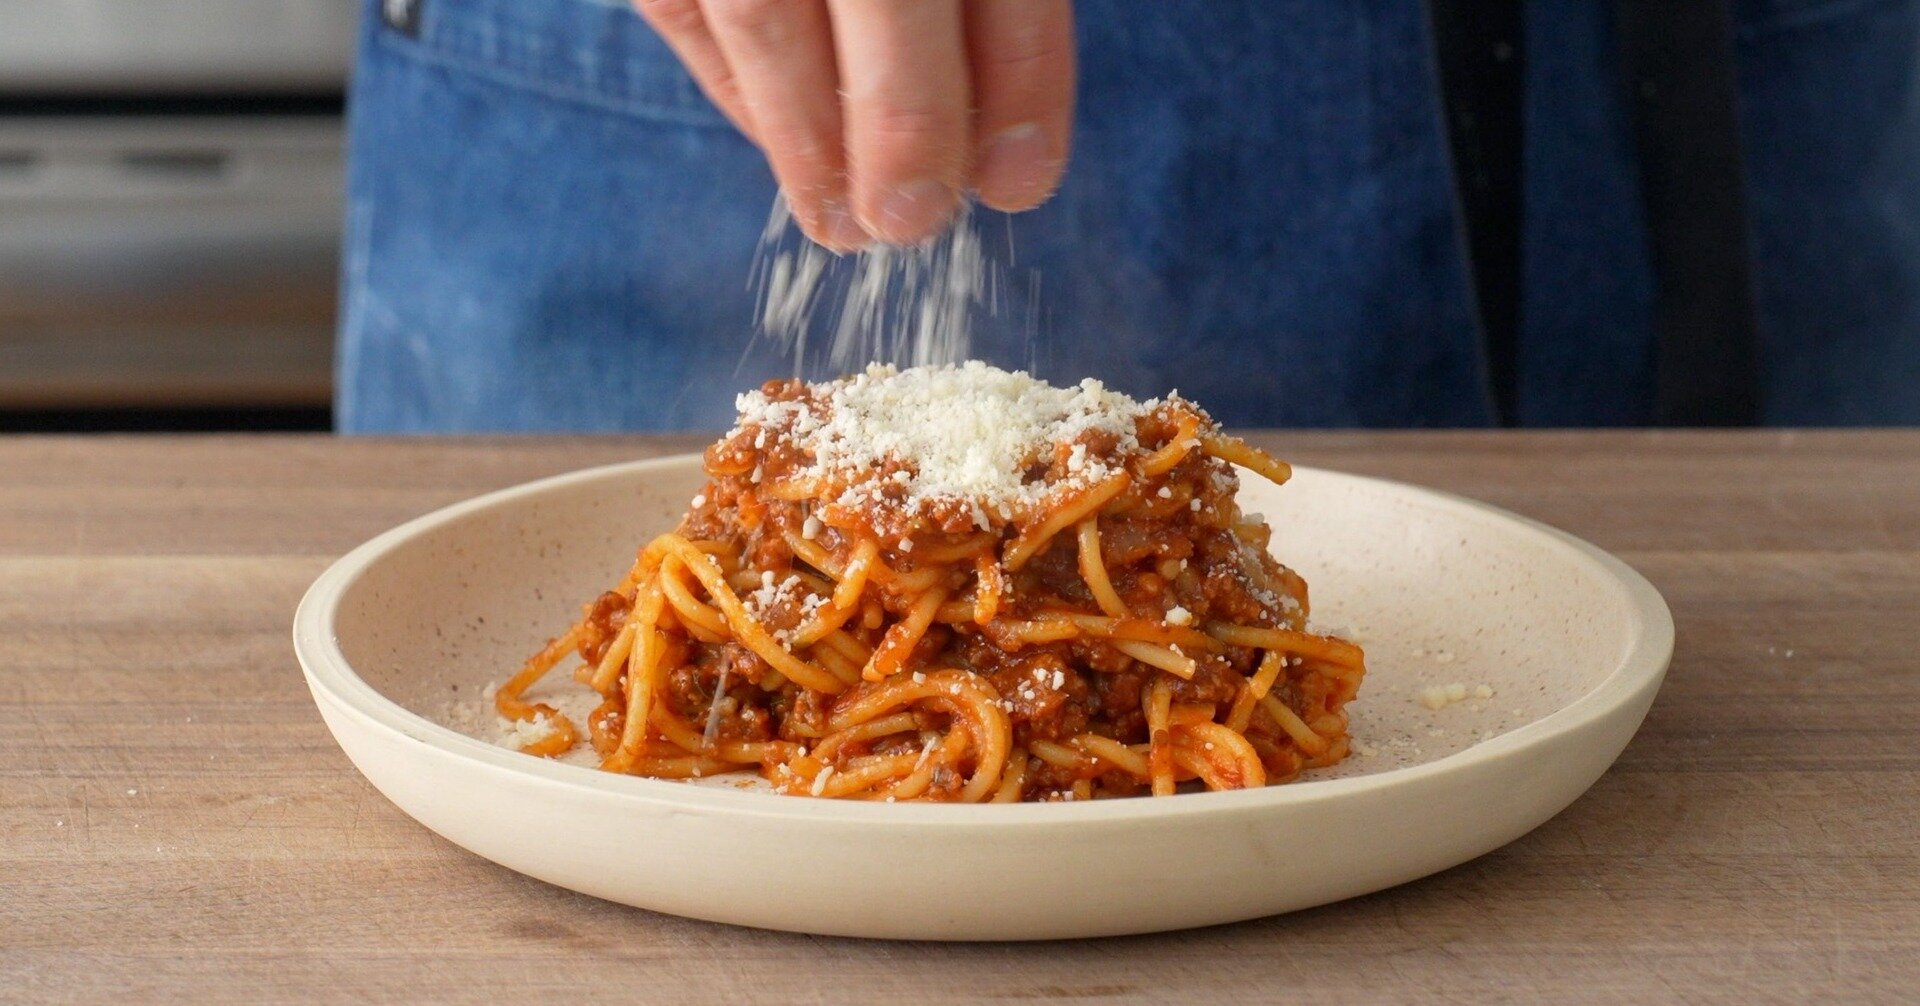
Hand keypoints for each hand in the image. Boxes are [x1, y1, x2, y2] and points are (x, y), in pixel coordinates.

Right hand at [635, 0, 1074, 249]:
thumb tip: (1005, 156)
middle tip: (914, 220)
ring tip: (844, 223)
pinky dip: (742, 93)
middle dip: (905, 117)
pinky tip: (789, 148)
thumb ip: (994, 7)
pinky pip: (686, 12)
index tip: (1020, 181)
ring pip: (762, 13)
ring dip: (807, 136)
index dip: (1020, 75)